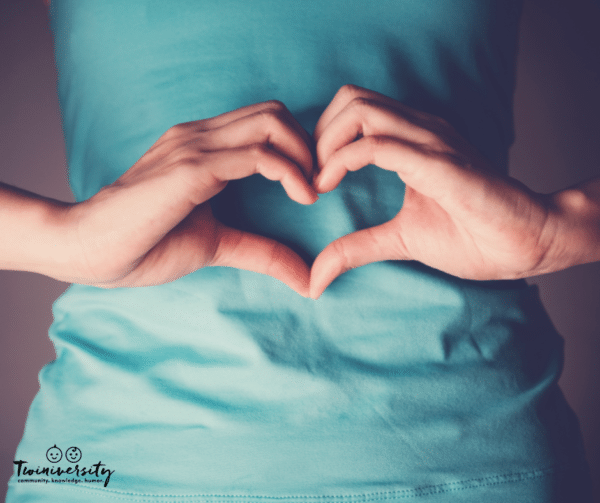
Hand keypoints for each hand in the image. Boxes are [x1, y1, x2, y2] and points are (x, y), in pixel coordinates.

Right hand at [64, 101, 316, 295]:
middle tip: (318, 184)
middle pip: (275, 112)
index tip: (312, 186)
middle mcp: (201, 136)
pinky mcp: (192, 168)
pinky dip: (290, 171)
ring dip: (305, 155)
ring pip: (272, 123)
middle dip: (309, 145)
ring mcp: (195, 147)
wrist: (89, 249)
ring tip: (312, 191)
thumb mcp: (216, 245)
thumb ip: (261, 252)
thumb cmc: (144, 244)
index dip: (298, 147)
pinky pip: (258, 154)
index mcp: (203, 147)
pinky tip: (302, 197)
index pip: (265, 121)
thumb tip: (306, 278)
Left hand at [309, 85, 557, 297]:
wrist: (525, 244)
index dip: (322, 137)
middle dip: (318, 133)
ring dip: (325, 143)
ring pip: (360, 110)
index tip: (313, 178)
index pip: (354, 108)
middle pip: (350, 98)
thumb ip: (356, 248)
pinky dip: (342, 160)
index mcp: (412, 139)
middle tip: (311, 175)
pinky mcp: (438, 163)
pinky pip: (378, 144)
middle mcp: (419, 129)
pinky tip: (329, 185)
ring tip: (319, 180)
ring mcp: (430, 141)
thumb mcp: (399, 240)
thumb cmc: (472, 236)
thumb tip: (316, 278)